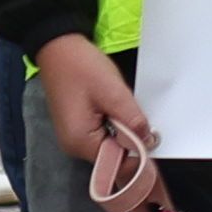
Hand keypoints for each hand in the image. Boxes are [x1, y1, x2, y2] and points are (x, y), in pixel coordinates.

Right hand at [36, 34, 161, 211]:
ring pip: (111, 145)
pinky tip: (116, 108)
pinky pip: (104, 134)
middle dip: (131, 140)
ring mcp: (76, 138)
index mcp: (81, 142)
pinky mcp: (79, 127)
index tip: (154, 141)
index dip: (139, 157)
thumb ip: (132, 119)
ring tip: (123, 106)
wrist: (57, 47)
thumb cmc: (80, 66)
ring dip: (124, 131)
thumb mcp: (112, 91)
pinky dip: (115, 125)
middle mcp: (75, 146)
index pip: (117, 164)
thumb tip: (149, 142)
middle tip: (139, 117)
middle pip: (114, 157)